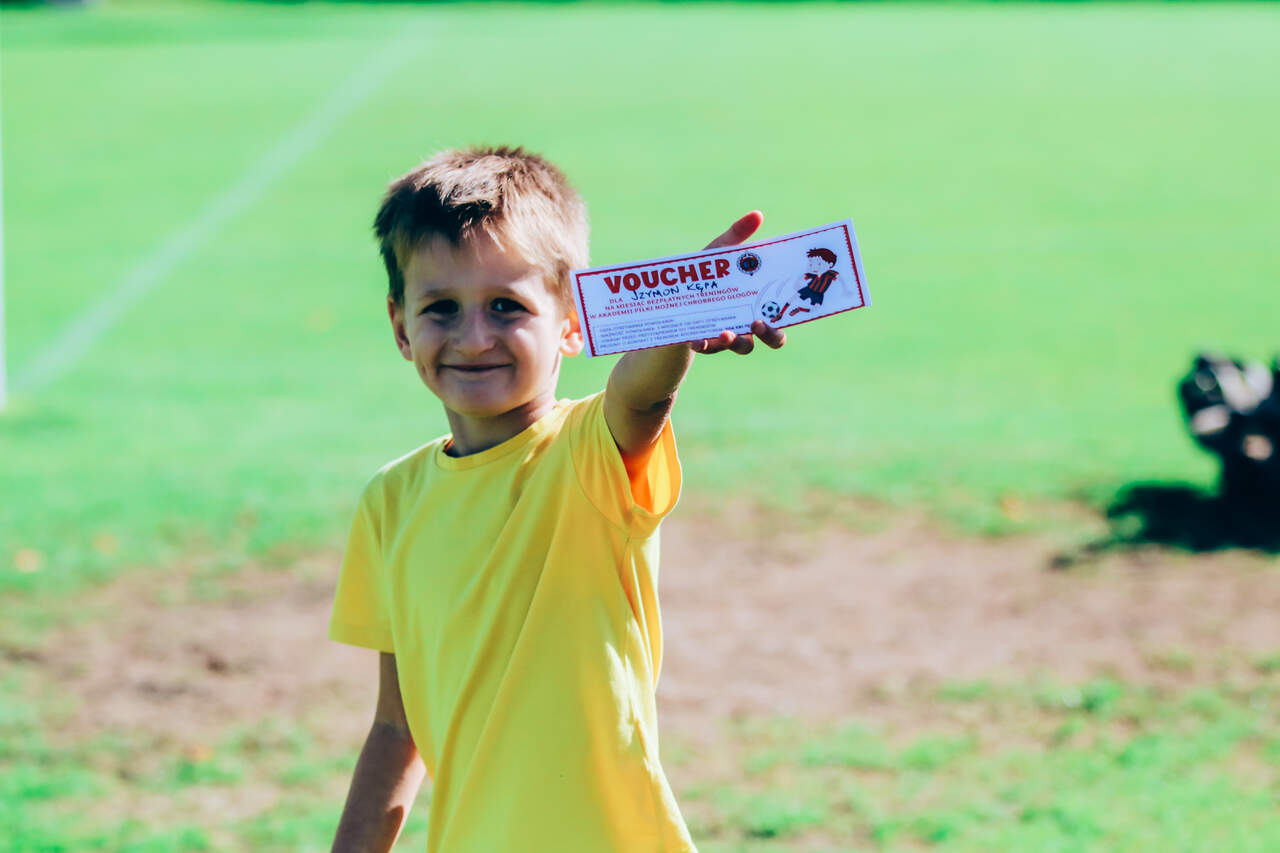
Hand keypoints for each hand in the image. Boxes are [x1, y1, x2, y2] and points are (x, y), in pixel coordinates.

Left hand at [688, 211, 786, 354]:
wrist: (672, 297)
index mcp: (759, 304)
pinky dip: (703, 345)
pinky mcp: (705, 342)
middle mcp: (750, 325)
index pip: (783, 313)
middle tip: (757, 323)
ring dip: (736, 342)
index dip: (791, 312)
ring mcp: (729, 337)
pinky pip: (708, 348)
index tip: (788, 304)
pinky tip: (696, 341)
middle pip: (773, 338)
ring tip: (724, 333)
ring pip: (743, 347)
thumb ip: (736, 237)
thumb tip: (758, 214)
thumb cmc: (706, 274)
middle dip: (769, 334)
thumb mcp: (719, 253)